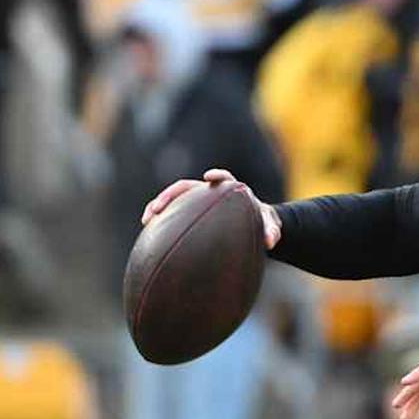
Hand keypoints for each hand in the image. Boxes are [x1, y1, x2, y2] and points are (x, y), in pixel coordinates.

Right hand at [140, 168, 282, 249]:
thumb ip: (272, 230)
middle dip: (171, 194)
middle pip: (187, 187)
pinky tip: (151, 235)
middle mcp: (211, 193)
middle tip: (158, 207)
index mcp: (231, 190)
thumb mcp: (269, 225)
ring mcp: (198, 202)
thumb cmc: (261, 222)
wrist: (253, 226)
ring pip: (175, 200)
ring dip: (159, 206)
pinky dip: (162, 222)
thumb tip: (272, 242)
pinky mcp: (191, 213)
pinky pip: (173, 215)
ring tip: (147, 220)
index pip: (224, 177)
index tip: (209, 178)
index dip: (217, 176)